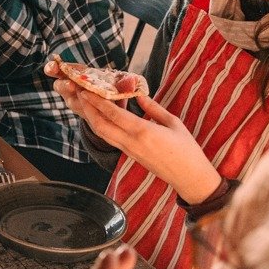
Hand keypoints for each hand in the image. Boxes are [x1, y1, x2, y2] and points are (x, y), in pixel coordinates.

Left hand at [47, 64, 221, 204]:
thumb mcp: (173, 123)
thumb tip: (139, 95)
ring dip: (91, 119)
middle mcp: (131, 143)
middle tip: (79, 94)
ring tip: (84, 104)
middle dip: (87, 110)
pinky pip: (110, 139)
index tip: (86, 90)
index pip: (114, 115)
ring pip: (103, 134)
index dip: (97, 102)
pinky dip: (101, 127)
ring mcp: (129, 151)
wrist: (189, 178)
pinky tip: (98, 118)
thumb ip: (153, 108)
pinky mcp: (129, 156)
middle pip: (101, 126)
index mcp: (143, 132)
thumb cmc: (186, 150)